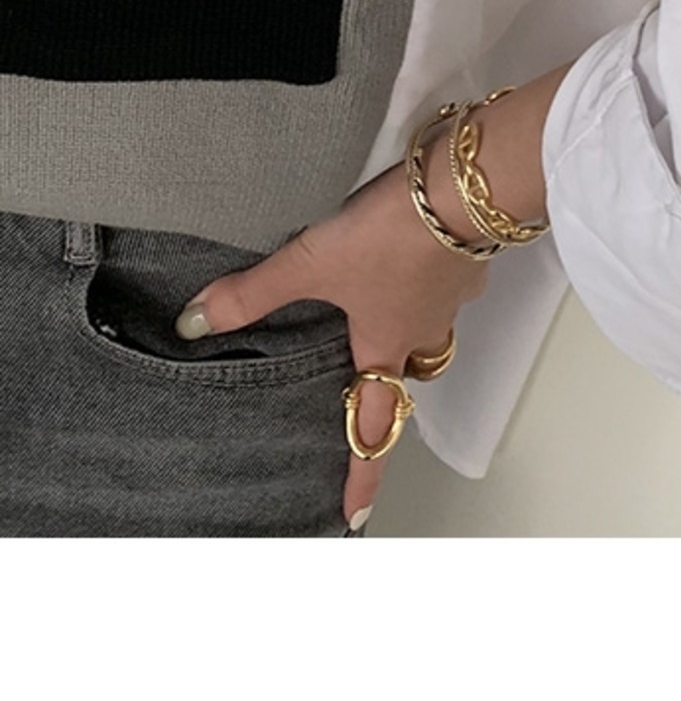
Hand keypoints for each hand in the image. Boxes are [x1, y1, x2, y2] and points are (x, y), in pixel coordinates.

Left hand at [175, 159, 487, 526]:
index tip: (355, 512)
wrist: (463, 188)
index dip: (362, 473)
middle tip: (367, 390)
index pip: (372, 427)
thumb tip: (194, 323)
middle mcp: (422, 330)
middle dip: (387, 386)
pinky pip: (446, 282)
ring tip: (386, 307)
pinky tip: (417, 247)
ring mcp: (451, 294)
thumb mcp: (310, 262)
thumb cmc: (390, 237)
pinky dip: (431, 275)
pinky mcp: (467, 255)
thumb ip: (254, 294)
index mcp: (384, 346)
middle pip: (405, 375)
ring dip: (410, 327)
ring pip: (430, 330)